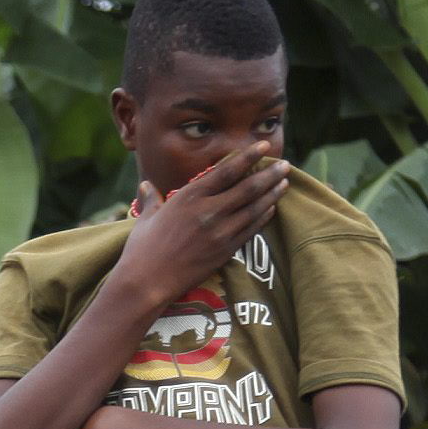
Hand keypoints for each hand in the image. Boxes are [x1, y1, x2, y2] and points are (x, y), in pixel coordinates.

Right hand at [113, 143, 286, 313]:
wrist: (147, 282)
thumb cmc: (142, 249)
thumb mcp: (146, 218)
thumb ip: (151, 198)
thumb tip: (145, 185)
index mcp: (190, 196)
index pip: (227, 170)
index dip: (248, 156)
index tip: (263, 146)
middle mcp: (209, 211)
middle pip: (248, 188)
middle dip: (269, 174)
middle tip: (285, 165)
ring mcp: (220, 232)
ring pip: (254, 208)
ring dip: (272, 194)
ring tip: (284, 183)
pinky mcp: (225, 251)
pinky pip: (251, 230)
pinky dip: (264, 217)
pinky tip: (272, 208)